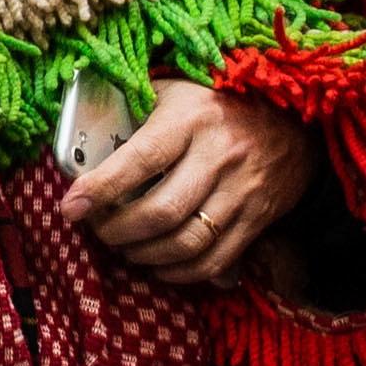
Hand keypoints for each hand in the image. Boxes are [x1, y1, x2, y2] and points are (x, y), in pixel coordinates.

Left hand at [64, 82, 316, 287]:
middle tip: (99, 229)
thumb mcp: (173, 93)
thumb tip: (82, 145)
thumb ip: (130, 114)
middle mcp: (219, 156)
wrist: (294, 116)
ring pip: (186, 242)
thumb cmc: (215, 104)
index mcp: (191, 120)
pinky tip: (158, 264)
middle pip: (161, 211)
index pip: (140, 159)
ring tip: (125, 247)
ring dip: (144, 255)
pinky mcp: (258, 218)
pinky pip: (214, 260)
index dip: (101, 188)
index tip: (71, 207)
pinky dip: (179, 272)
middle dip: (117, 230)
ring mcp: (242, 190)